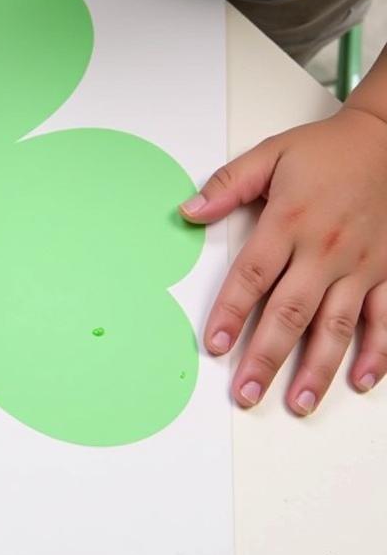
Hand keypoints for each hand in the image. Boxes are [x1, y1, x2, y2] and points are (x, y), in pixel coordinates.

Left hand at [180, 107, 386, 414]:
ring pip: (337, 325)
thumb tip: (187, 211)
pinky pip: (386, 318)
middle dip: (266, 356)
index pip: (252, 276)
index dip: (230, 312)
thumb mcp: (270, 155)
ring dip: (318, 368)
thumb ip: (227, 186)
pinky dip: (377, 352)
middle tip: (246, 392)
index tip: (213, 344)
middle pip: (290, 312)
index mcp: (289, 222)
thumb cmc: (326, 151)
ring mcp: (361, 265)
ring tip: (298, 403)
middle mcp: (325, 250)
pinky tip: (359, 380)